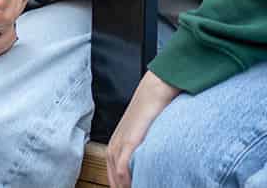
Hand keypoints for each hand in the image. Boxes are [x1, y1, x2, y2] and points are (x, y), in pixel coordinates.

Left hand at [106, 71, 180, 187]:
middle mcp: (114, 144)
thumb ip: (141, 146)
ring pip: (115, 176)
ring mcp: (120, 142)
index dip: (119, 185)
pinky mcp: (128, 141)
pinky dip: (125, 181)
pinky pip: (122, 168)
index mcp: (115, 143)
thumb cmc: (152, 109)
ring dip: (123, 187)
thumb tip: (148, 161)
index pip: (112, 174)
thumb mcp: (142, 132)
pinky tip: (134, 186)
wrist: (155, 89)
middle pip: (112, 178)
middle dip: (120, 187)